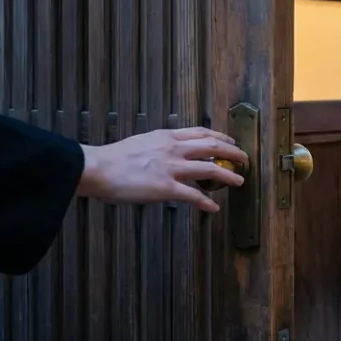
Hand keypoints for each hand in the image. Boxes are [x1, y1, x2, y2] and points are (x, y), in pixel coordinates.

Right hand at [76, 127, 247, 211]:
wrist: (97, 168)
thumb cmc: (113, 159)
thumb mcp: (141, 142)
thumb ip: (158, 147)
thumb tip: (167, 153)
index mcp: (165, 137)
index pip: (200, 133)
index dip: (220, 137)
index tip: (230, 140)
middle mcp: (172, 149)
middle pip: (213, 147)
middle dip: (233, 152)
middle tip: (244, 159)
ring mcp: (171, 168)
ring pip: (210, 170)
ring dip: (228, 176)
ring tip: (239, 181)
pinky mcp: (166, 188)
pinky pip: (194, 196)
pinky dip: (206, 203)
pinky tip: (213, 208)